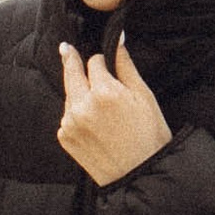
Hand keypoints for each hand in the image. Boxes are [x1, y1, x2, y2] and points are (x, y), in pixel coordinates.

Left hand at [56, 37, 172, 184]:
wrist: (140, 175)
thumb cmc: (149, 135)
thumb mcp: (144, 96)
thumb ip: (126, 66)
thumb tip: (118, 39)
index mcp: (104, 92)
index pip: (94, 62)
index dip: (102, 61)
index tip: (105, 63)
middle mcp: (82, 105)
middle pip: (71, 73)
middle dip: (71, 60)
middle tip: (66, 48)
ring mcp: (69, 122)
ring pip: (70, 95)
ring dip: (78, 92)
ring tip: (96, 102)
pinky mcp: (65, 137)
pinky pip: (67, 116)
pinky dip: (76, 113)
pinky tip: (93, 123)